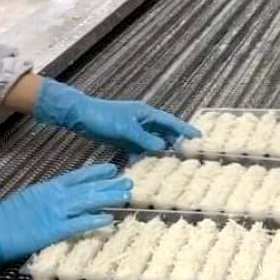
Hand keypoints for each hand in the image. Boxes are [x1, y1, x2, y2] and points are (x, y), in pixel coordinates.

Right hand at [0, 163, 130, 269]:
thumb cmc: (5, 216)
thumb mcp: (29, 197)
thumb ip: (48, 193)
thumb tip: (64, 192)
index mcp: (49, 187)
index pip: (78, 176)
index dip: (97, 172)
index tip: (112, 168)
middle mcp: (56, 197)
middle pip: (88, 188)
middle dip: (110, 184)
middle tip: (128, 181)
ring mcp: (56, 213)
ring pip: (88, 202)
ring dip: (108, 198)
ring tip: (125, 195)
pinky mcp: (54, 230)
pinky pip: (79, 224)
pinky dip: (94, 220)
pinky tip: (108, 219)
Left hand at [33, 79, 199, 152]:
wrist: (80, 115)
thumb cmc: (104, 118)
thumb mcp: (125, 130)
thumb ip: (144, 139)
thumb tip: (162, 146)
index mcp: (146, 114)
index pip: (170, 122)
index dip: (185, 129)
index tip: (199, 136)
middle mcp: (143, 120)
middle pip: (164, 131)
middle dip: (175, 140)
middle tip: (188, 152)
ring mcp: (133, 129)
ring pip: (152, 140)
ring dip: (159, 149)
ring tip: (171, 161)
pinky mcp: (123, 137)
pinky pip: (139, 147)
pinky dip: (143, 154)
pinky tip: (145, 165)